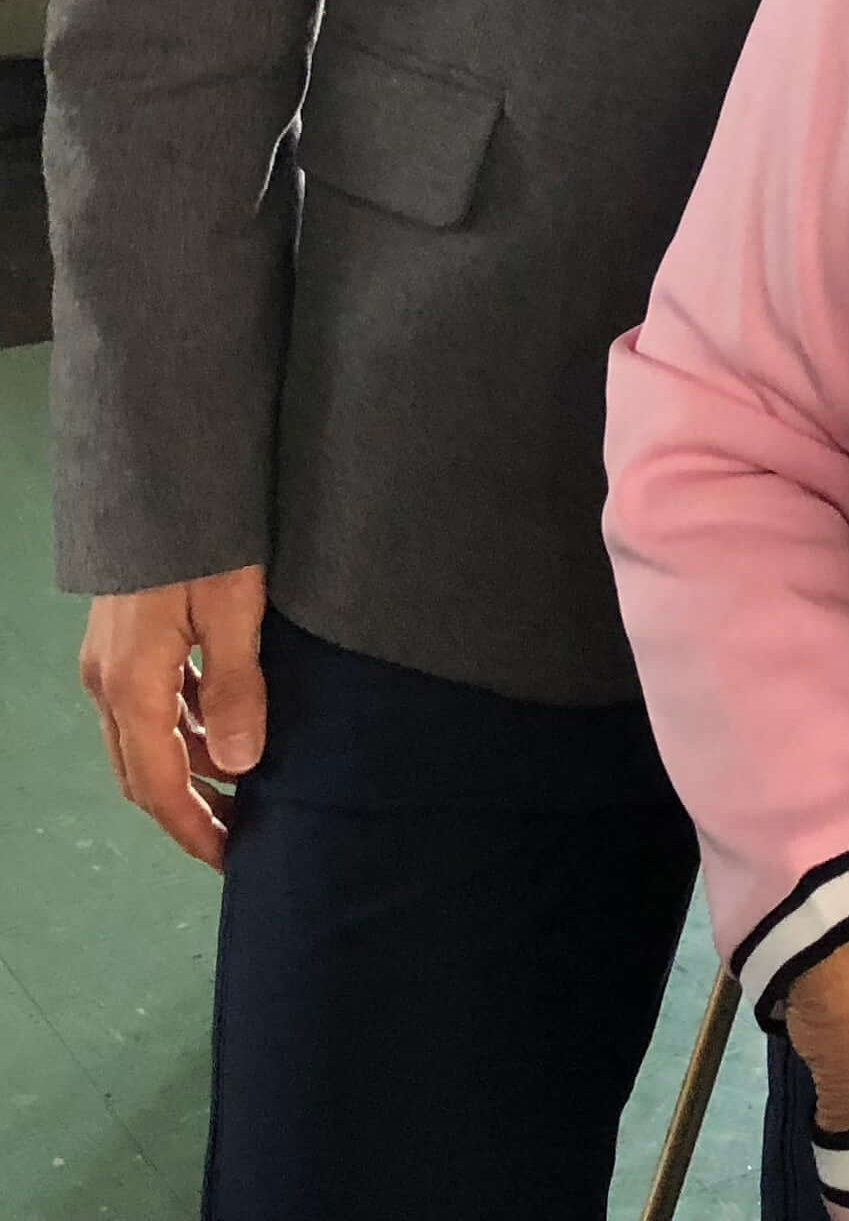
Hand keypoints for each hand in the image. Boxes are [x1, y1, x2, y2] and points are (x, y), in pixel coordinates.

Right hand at [79, 564, 268, 868]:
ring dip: (192, 765)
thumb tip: (242, 765)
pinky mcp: (125, 638)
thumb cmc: (204, 537)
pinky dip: (186, 726)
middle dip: (189, 809)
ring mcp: (112, 660)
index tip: (231, 858)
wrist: (163, 478)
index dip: (194, 828)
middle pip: (144, 771)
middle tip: (241, 834)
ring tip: (249, 781)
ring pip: (148, 737)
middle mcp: (110, 681)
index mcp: (132, 686)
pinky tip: (227, 723)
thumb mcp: (235, 607)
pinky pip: (152, 703)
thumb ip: (237, 686)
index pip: (159, 786)